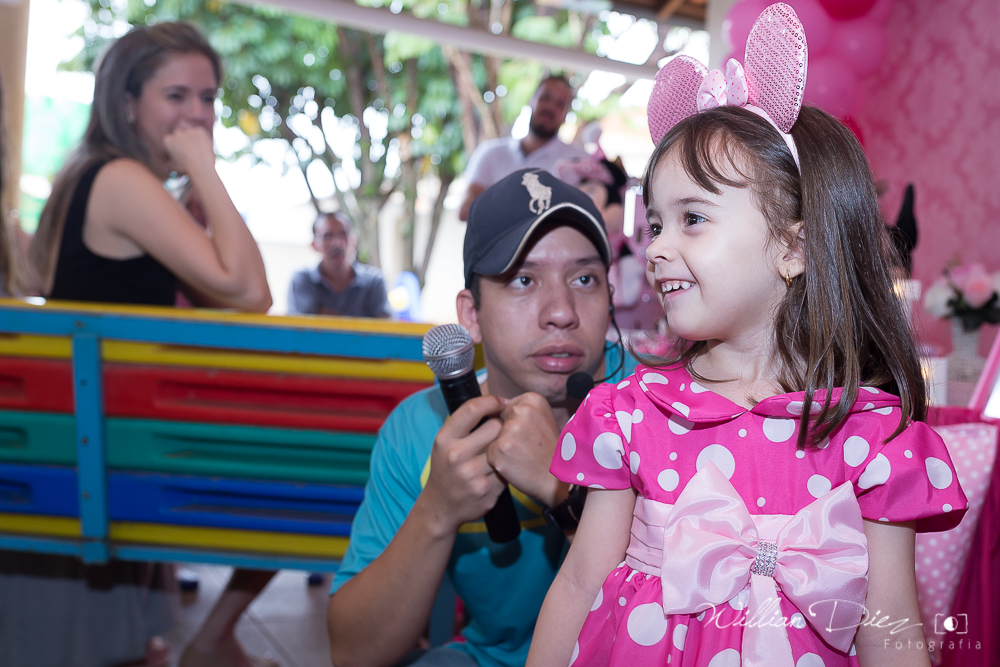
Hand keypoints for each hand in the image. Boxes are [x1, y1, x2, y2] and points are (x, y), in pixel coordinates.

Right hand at [163, 126, 215, 176]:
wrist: (200, 166)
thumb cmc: (186, 168)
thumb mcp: (173, 166)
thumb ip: (171, 161)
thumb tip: (171, 163)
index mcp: (168, 140)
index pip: (171, 140)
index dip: (177, 146)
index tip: (182, 152)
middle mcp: (177, 133)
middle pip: (180, 135)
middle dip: (184, 141)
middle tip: (191, 150)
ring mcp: (189, 130)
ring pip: (191, 133)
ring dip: (193, 139)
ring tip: (199, 150)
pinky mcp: (200, 130)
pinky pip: (201, 133)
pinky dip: (203, 138)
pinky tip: (204, 147)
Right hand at [419, 395, 506, 534]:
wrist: (441, 506)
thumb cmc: (446, 467)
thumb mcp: (445, 443)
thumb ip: (465, 423)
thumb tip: (495, 400)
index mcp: (444, 439)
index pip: (472, 409)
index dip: (491, 401)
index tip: (499, 402)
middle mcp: (456, 456)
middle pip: (495, 427)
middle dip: (501, 425)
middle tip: (501, 429)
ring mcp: (472, 475)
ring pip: (503, 448)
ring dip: (505, 446)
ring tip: (501, 448)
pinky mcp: (487, 491)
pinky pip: (507, 469)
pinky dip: (507, 466)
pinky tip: (500, 468)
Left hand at [487, 392, 564, 507]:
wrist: (559, 479)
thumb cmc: (550, 452)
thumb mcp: (543, 420)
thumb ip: (522, 411)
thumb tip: (493, 409)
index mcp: (532, 399)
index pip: (506, 409)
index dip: (515, 425)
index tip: (531, 435)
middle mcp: (521, 410)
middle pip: (497, 422)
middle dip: (507, 436)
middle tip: (527, 448)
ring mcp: (510, 429)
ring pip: (492, 438)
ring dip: (502, 449)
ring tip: (522, 456)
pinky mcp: (500, 448)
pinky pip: (490, 454)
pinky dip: (499, 462)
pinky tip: (517, 466)